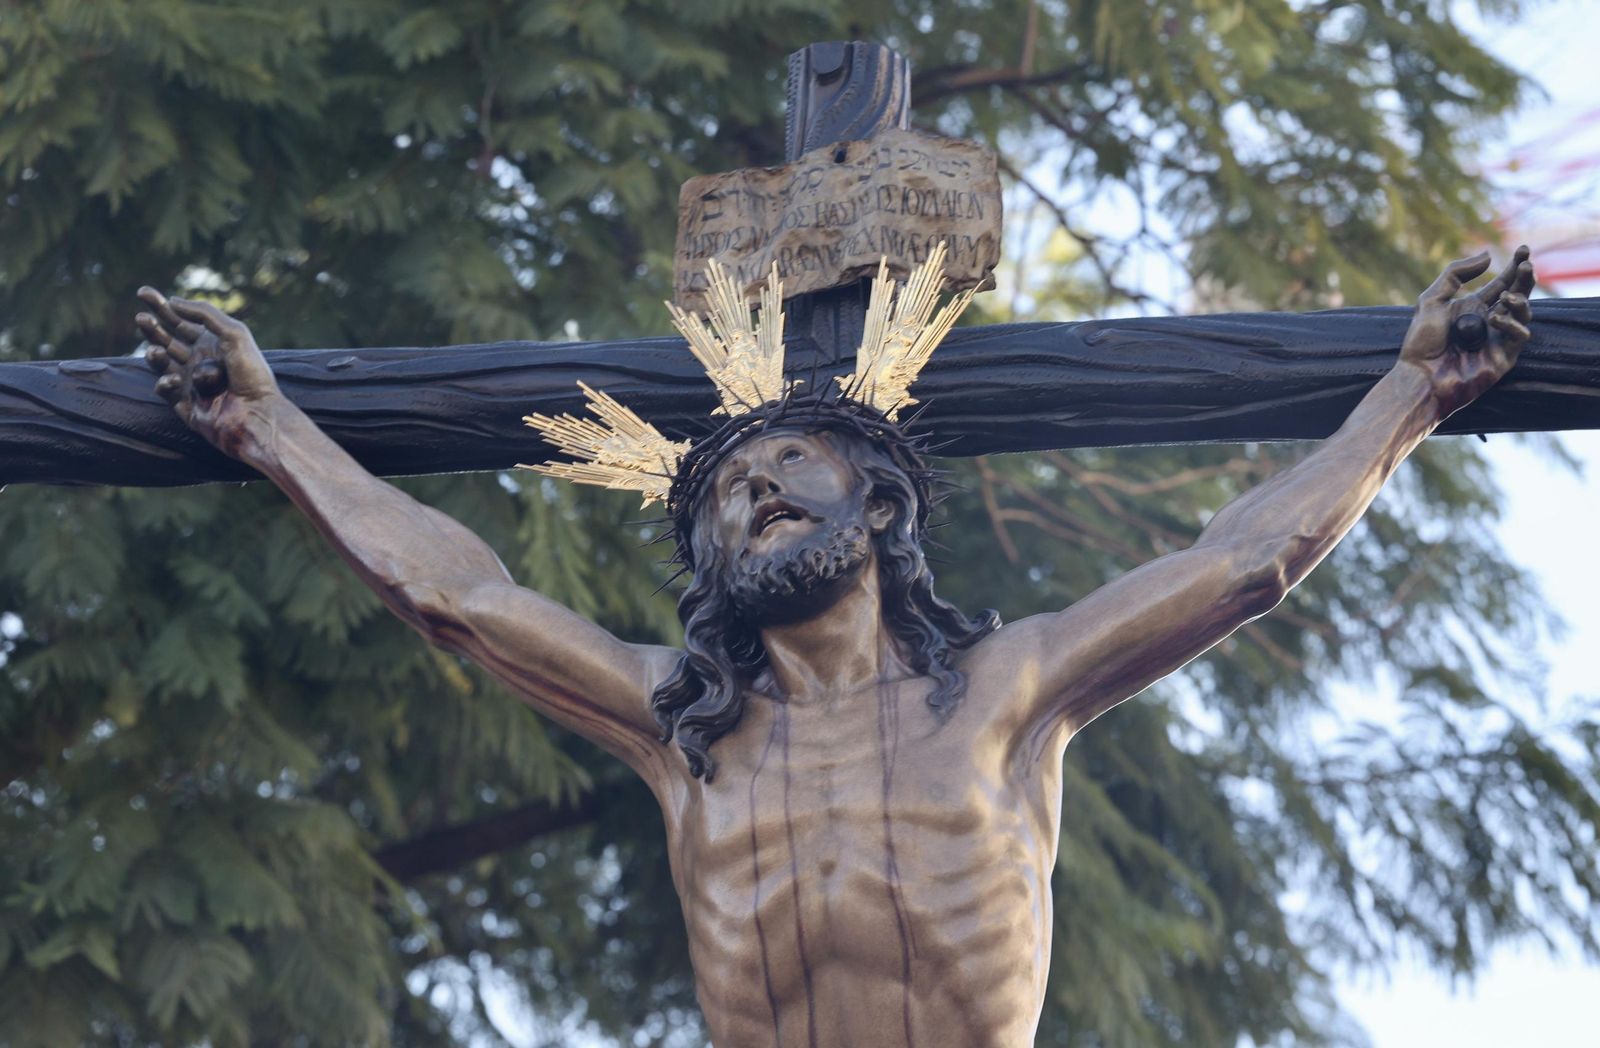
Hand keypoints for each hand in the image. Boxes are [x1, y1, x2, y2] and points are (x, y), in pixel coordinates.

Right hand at [135, 289, 282, 454]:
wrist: (257, 413)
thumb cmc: (251, 373)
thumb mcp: (234, 333)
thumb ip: (204, 314)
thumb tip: (173, 301)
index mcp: (211, 342)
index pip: (180, 320)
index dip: (161, 306)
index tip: (143, 292)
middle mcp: (198, 360)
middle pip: (165, 338)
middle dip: (151, 326)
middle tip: (142, 318)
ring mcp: (189, 382)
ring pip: (161, 363)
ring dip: (154, 354)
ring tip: (156, 351)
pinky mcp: (184, 404)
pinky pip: (164, 389)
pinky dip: (165, 381)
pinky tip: (175, 379)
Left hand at [1399, 246, 1533, 419]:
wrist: (1420, 377)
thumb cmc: (1422, 341)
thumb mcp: (1432, 300)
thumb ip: (1455, 275)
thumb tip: (1488, 256)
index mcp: (1473, 307)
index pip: (1502, 283)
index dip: (1514, 266)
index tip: (1523, 249)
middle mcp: (1489, 321)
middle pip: (1518, 294)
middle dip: (1524, 278)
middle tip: (1526, 265)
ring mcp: (1498, 339)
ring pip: (1523, 313)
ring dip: (1519, 301)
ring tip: (1507, 297)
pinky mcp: (1504, 357)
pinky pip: (1519, 336)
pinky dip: (1511, 324)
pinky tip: (1496, 319)